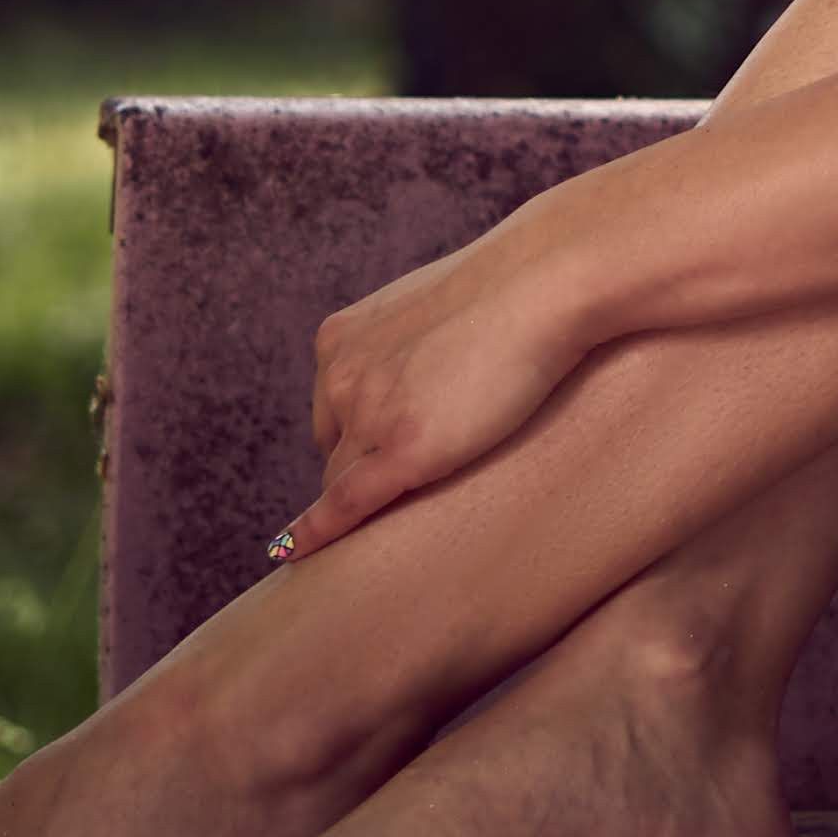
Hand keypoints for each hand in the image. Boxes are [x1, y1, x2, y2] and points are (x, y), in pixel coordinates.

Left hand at [267, 222, 585, 563]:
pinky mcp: (405, 450)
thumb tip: (426, 371)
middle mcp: (339, 374)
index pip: (334, 409)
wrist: (546, 281)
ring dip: (369, 493)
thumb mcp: (435, 310)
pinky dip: (315, 533)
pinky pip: (345, 504)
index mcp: (340, 338)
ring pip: (344, 480)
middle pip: (334, 447)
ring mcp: (368, 414)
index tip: (388, 448)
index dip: (366, 433)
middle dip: (364, 463)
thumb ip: (414, 344)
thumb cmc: (514, 288)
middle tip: (421, 470)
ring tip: (419, 500)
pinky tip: (291, 555)